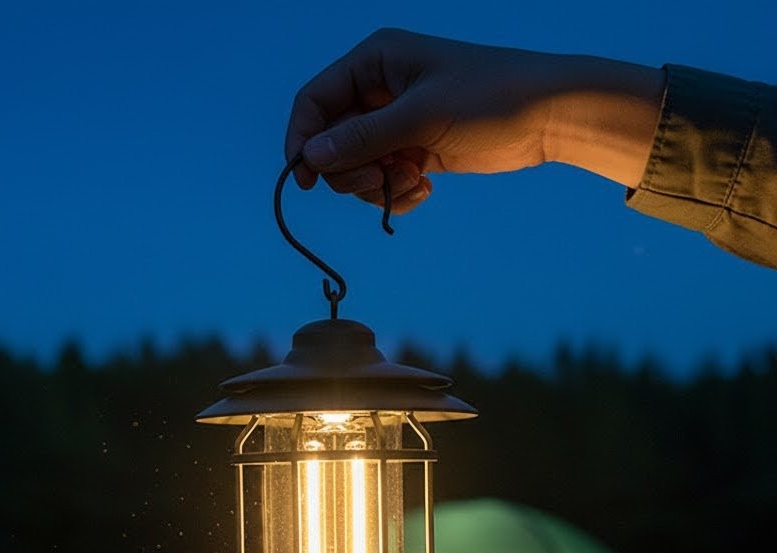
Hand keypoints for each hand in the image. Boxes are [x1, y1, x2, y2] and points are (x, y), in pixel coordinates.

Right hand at [286, 28, 663, 211]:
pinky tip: (426, 189)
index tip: (307, 179)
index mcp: (375, 62)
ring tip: (413, 182)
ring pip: (356, 167)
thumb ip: (361, 138)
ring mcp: (397, 123)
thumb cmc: (489, 99)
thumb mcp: (419, 118)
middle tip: (382, 179)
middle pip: (331, 142)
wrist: (548, 116)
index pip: (315, 101)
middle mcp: (380, 90)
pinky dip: (397, 193)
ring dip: (377, 185)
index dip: (303, 140)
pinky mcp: (415, 150)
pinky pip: (384, 180)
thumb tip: (310, 158)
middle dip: (351, 170)